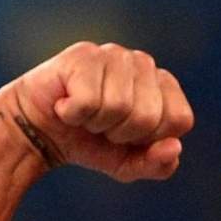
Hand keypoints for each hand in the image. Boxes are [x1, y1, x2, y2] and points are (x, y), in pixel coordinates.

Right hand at [7, 42, 193, 181]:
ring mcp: (114, 55)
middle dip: (121, 134)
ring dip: (96, 123)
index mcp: (164, 85)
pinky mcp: (84, 55)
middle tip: (102, 126)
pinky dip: (74, 114)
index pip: (180, 120)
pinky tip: (67, 104)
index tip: (129, 136)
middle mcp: (143, 63)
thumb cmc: (91, 143)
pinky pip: (89, 101)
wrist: (40, 133)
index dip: (152, 139)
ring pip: (119, 107)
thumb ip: (159, 165)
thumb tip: (174, 147)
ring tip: (85, 113)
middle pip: (149, 116)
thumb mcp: (129, 165)